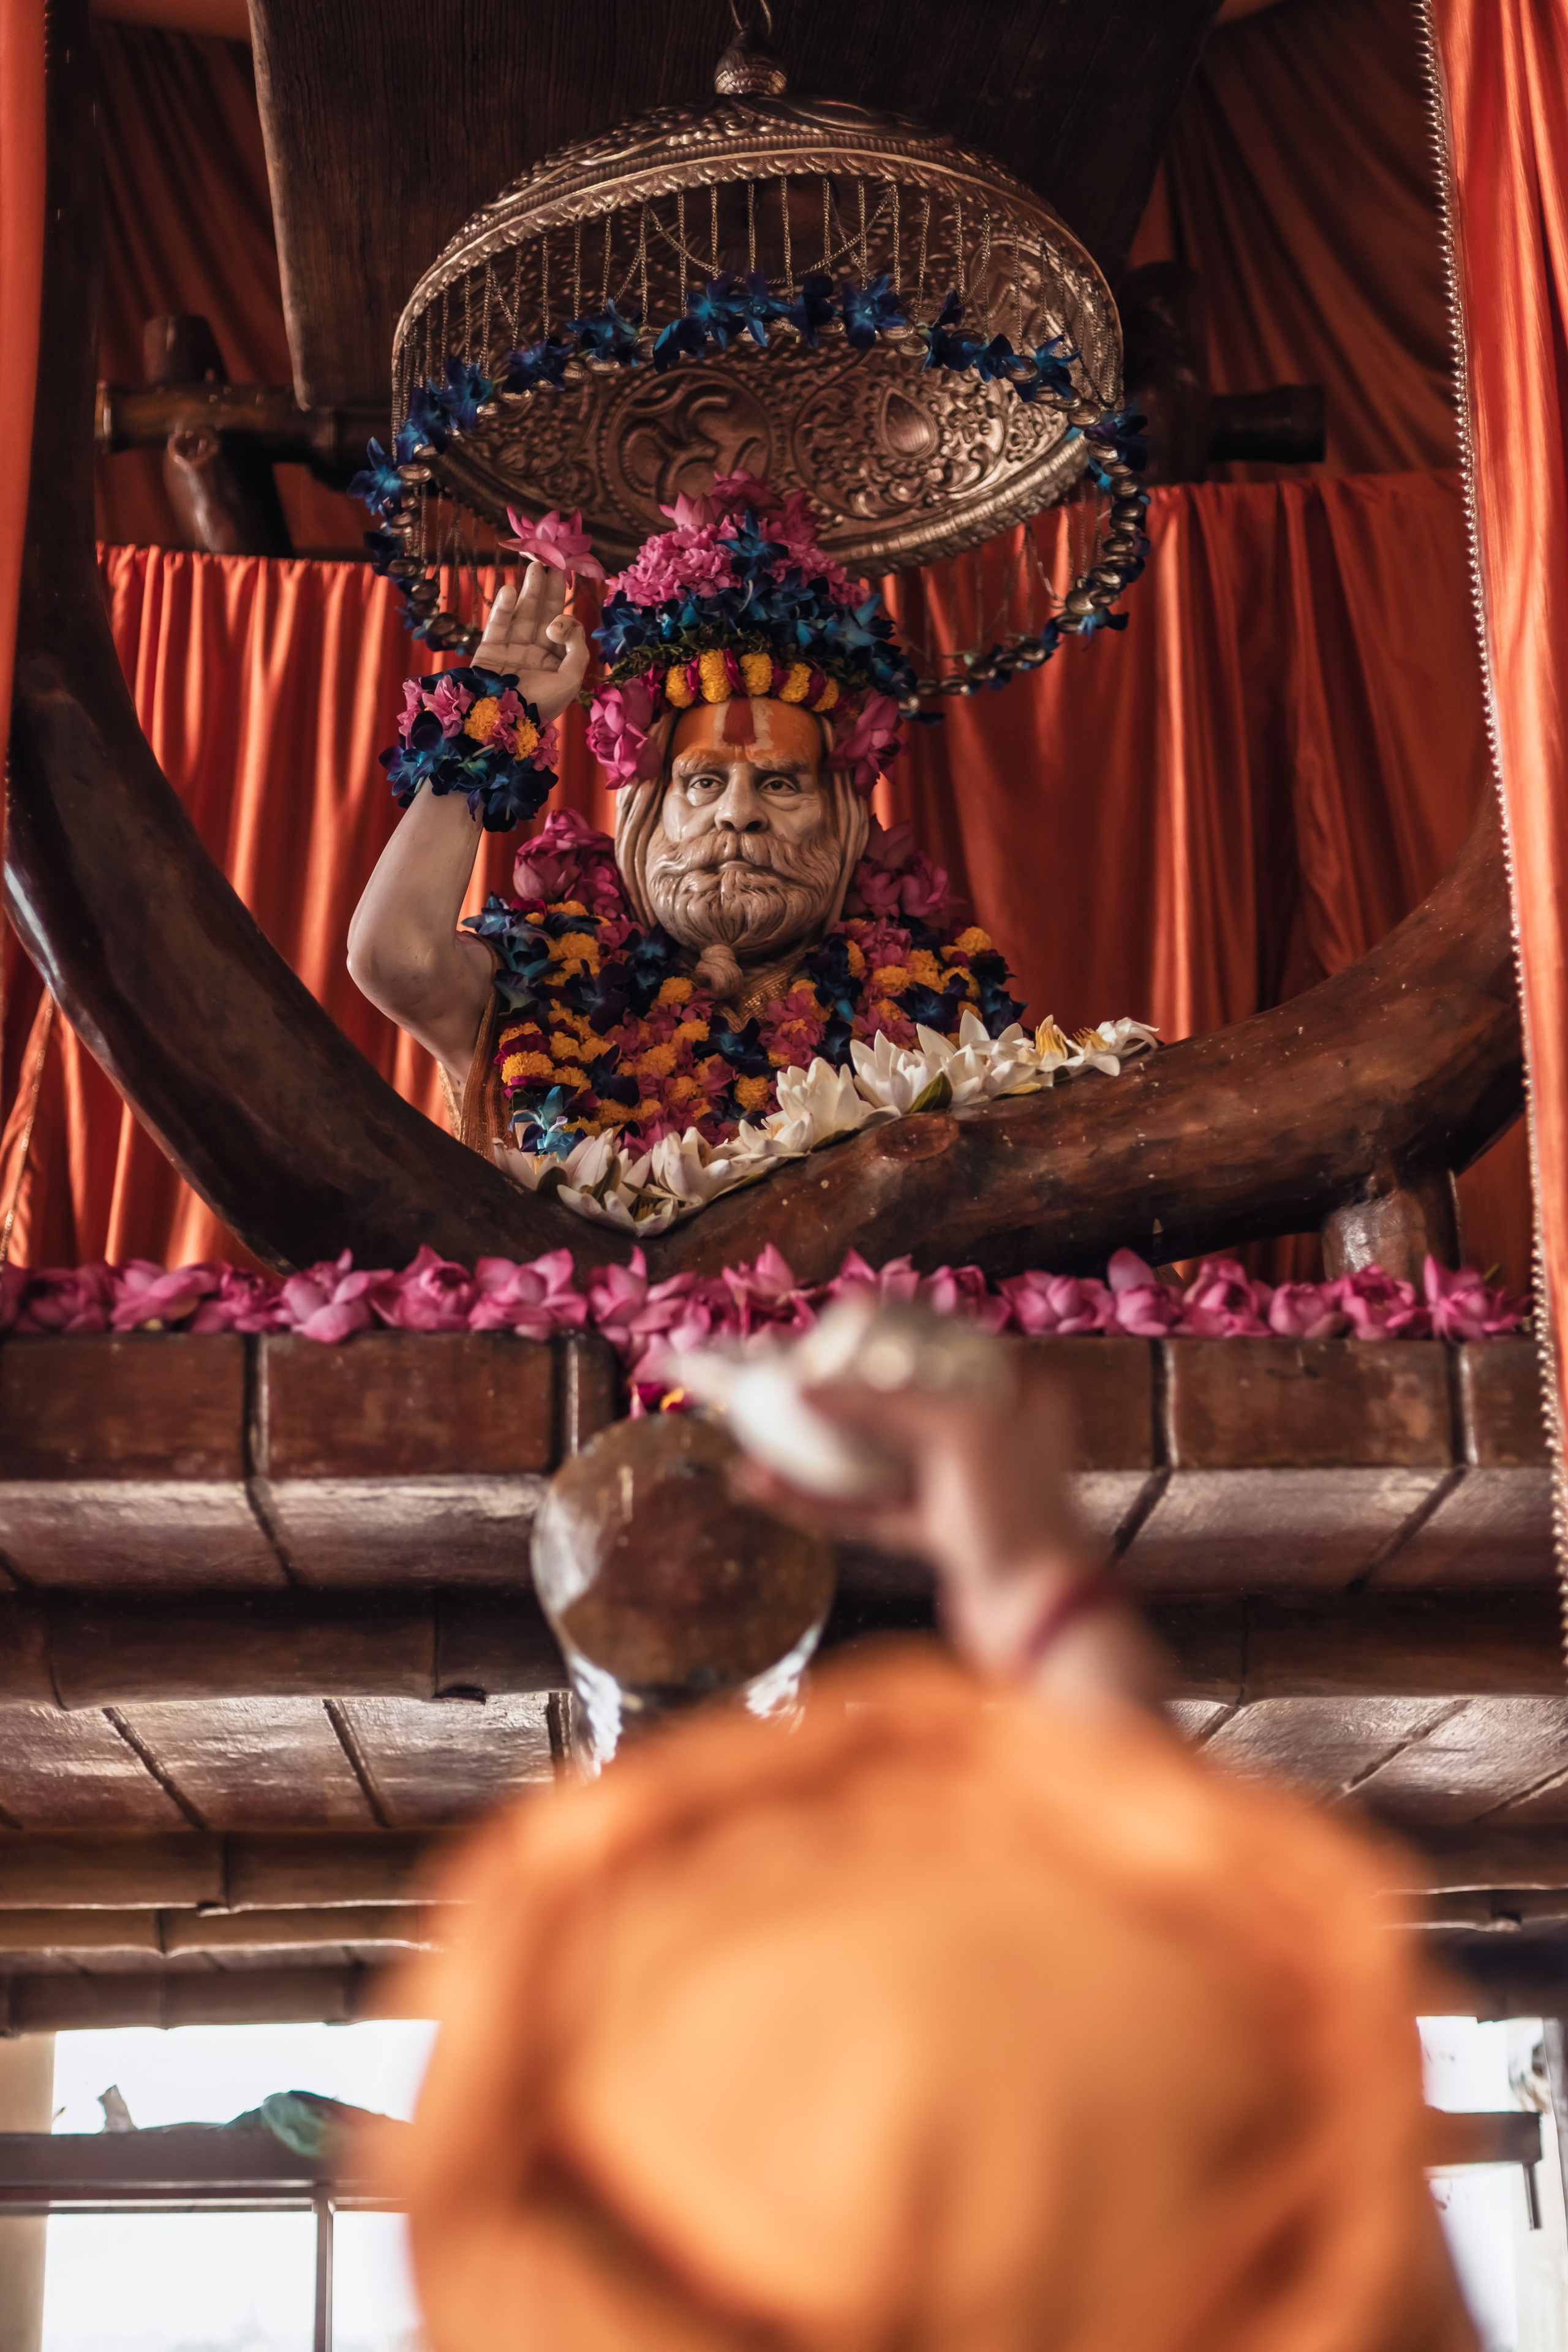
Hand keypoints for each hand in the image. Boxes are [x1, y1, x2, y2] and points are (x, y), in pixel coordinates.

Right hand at [475, 560, 587, 723]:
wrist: (503, 723)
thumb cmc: (540, 704)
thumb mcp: (571, 680)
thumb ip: (577, 649)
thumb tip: (565, 623)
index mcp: (556, 662)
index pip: (565, 629)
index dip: (565, 619)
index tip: (556, 626)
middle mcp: (535, 653)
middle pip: (544, 614)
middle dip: (549, 589)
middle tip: (552, 560)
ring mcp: (512, 650)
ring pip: (523, 614)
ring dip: (529, 591)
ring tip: (534, 566)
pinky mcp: (490, 650)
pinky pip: (498, 624)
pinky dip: (504, 608)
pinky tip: (510, 589)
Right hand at [736, 1359, 1167, 1705]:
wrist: (1040, 1616)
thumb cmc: (1018, 1512)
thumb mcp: (957, 1433)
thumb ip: (879, 1404)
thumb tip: (804, 1390)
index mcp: (1012, 1392)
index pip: (939, 1345)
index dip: (885, 1334)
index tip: (832, 1326)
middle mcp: (990, 1432)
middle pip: (899, 1401)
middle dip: (839, 1394)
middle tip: (785, 1381)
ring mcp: (963, 1485)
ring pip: (876, 1457)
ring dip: (815, 1450)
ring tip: (757, 1437)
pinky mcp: (936, 1533)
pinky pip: (868, 1508)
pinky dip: (818, 1500)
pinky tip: (768, 1488)